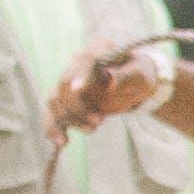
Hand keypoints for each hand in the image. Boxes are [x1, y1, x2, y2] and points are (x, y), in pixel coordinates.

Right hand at [49, 42, 164, 133]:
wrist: (136, 83)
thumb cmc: (140, 74)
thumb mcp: (139, 74)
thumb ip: (126, 75)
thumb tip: (110, 79)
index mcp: (95, 50)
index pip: (82, 63)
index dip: (79, 76)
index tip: (78, 90)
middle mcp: (77, 64)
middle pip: (64, 85)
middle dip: (77, 106)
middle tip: (98, 121)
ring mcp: (70, 82)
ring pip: (56, 101)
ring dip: (69, 119)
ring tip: (92, 129)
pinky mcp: (68, 100)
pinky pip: (54, 113)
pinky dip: (53, 127)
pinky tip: (61, 142)